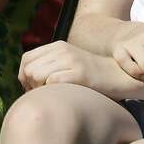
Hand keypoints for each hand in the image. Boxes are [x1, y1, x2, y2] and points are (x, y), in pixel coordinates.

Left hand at [19, 41, 142, 99]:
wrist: (120, 76)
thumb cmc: (93, 77)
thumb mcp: (69, 63)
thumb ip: (50, 66)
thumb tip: (26, 80)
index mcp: (57, 46)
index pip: (26, 59)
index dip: (24, 76)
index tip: (32, 89)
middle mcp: (62, 50)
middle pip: (29, 69)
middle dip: (30, 86)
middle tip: (41, 96)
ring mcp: (71, 60)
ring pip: (37, 75)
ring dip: (39, 90)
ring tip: (51, 97)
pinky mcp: (79, 73)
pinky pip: (52, 82)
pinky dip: (51, 92)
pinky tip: (60, 97)